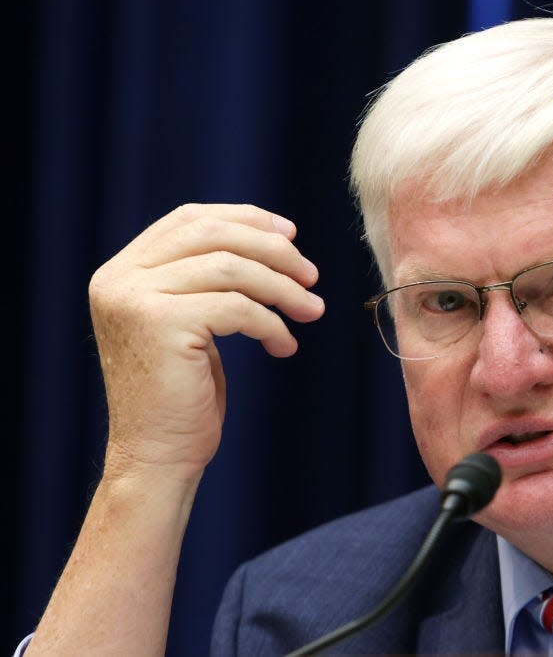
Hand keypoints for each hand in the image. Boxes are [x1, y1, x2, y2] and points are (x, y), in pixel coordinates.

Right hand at [88, 203, 324, 482]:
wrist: (158, 456)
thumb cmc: (183, 394)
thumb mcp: (191, 321)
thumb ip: (207, 277)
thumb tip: (274, 238)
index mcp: (123, 271)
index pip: (190, 219)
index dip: (245, 219)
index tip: (291, 235)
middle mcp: (119, 279)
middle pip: (213, 234)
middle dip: (273, 250)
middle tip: (312, 277)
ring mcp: (135, 299)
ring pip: (231, 268)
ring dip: (283, 288)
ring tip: (312, 311)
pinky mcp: (160, 324)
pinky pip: (237, 307)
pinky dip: (272, 324)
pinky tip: (284, 346)